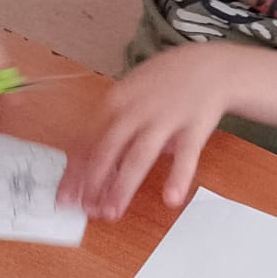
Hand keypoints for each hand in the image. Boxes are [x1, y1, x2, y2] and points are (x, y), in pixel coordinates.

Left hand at [62, 44, 235, 219]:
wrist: (210, 65)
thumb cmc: (164, 85)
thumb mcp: (131, 95)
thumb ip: (114, 127)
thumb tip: (92, 165)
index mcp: (116, 101)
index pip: (88, 140)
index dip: (75, 171)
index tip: (66, 196)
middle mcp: (136, 109)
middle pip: (108, 149)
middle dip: (93, 182)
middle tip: (86, 211)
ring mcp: (165, 117)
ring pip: (139, 155)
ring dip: (122, 186)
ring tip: (112, 212)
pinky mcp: (195, 126)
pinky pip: (186, 155)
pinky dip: (178, 176)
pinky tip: (171, 198)